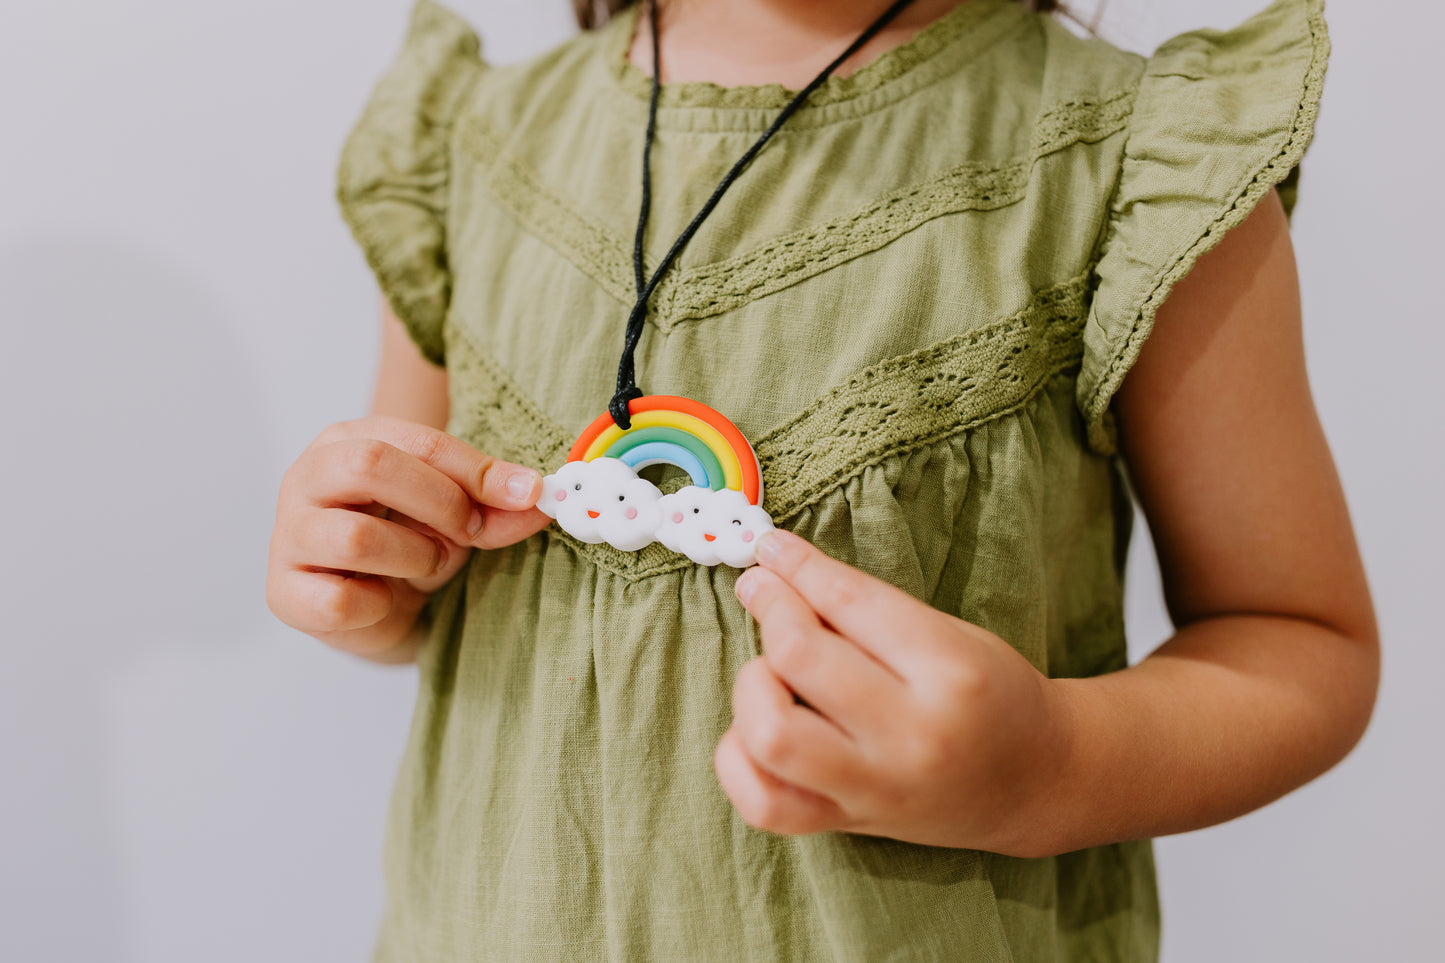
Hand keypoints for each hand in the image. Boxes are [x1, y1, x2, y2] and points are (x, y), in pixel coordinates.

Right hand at [266, 416, 548, 659]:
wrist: (378, 611)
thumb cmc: (412, 545)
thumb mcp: (460, 517)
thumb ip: (495, 506)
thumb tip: (541, 498)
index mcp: (348, 439)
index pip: (418, 441)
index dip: (477, 471)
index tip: (526, 494)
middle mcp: (306, 476)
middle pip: (372, 466)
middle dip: (440, 505)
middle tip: (467, 533)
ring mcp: (287, 534)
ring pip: (358, 538)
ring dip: (414, 558)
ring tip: (423, 565)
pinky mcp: (283, 593)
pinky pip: (340, 601)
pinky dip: (379, 605)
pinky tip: (384, 599)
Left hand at [716, 529, 1069, 853]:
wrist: (1036, 782)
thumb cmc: (992, 694)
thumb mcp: (949, 633)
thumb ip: (865, 606)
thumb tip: (774, 565)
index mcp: (951, 671)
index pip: (849, 600)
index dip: (797, 565)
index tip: (769, 547)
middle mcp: (912, 735)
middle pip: (799, 658)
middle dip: (771, 609)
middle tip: (765, 593)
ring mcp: (875, 787)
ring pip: (770, 734)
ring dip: (752, 687)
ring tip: (771, 672)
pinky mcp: (847, 823)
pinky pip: (763, 801)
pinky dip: (738, 758)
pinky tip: (757, 728)